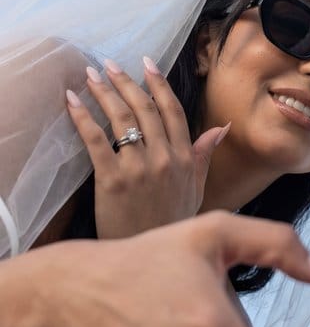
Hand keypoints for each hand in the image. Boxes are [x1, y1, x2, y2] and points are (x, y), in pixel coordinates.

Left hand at [66, 57, 224, 237]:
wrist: (150, 263)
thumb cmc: (170, 225)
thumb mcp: (196, 190)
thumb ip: (204, 155)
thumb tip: (221, 128)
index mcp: (184, 159)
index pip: (173, 112)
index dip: (159, 84)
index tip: (147, 64)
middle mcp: (165, 159)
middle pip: (145, 109)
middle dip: (126, 82)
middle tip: (110, 64)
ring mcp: (139, 168)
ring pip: (122, 119)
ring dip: (104, 92)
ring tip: (91, 75)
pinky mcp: (112, 180)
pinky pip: (96, 140)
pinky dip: (83, 117)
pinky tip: (72, 101)